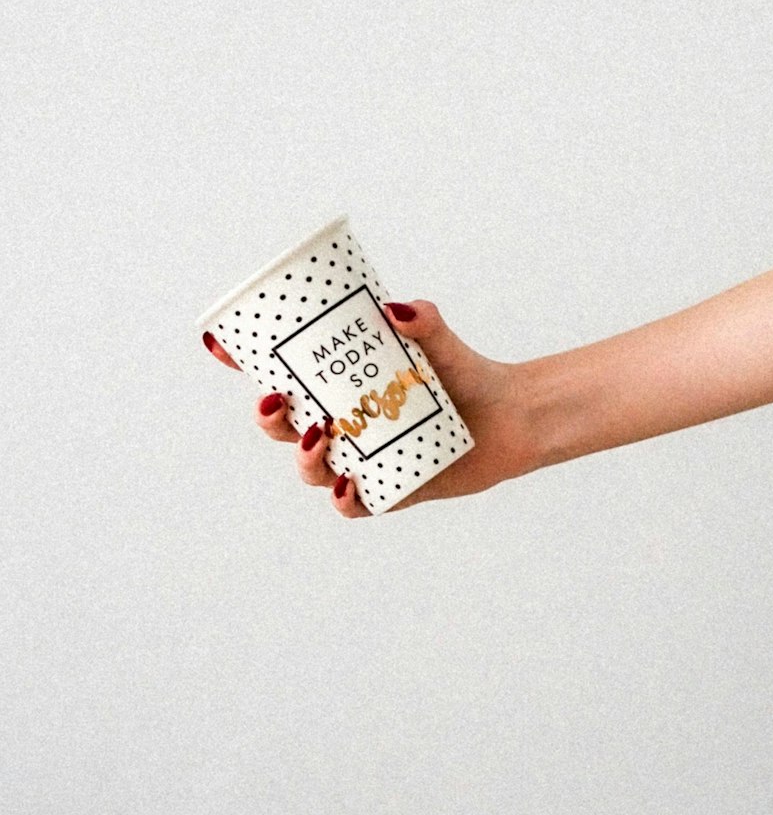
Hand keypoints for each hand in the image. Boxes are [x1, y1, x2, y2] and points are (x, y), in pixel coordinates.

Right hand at [202, 300, 532, 518]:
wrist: (510, 416)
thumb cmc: (466, 374)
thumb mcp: (440, 341)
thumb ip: (424, 320)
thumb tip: (396, 308)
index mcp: (341, 384)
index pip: (282, 375)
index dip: (244, 365)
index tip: (220, 348)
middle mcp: (344, 422)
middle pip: (282, 428)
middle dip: (267, 419)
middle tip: (276, 402)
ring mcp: (363, 458)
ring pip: (311, 468)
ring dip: (304, 458)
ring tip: (323, 436)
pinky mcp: (389, 490)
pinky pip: (353, 505)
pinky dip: (344, 500)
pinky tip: (349, 486)